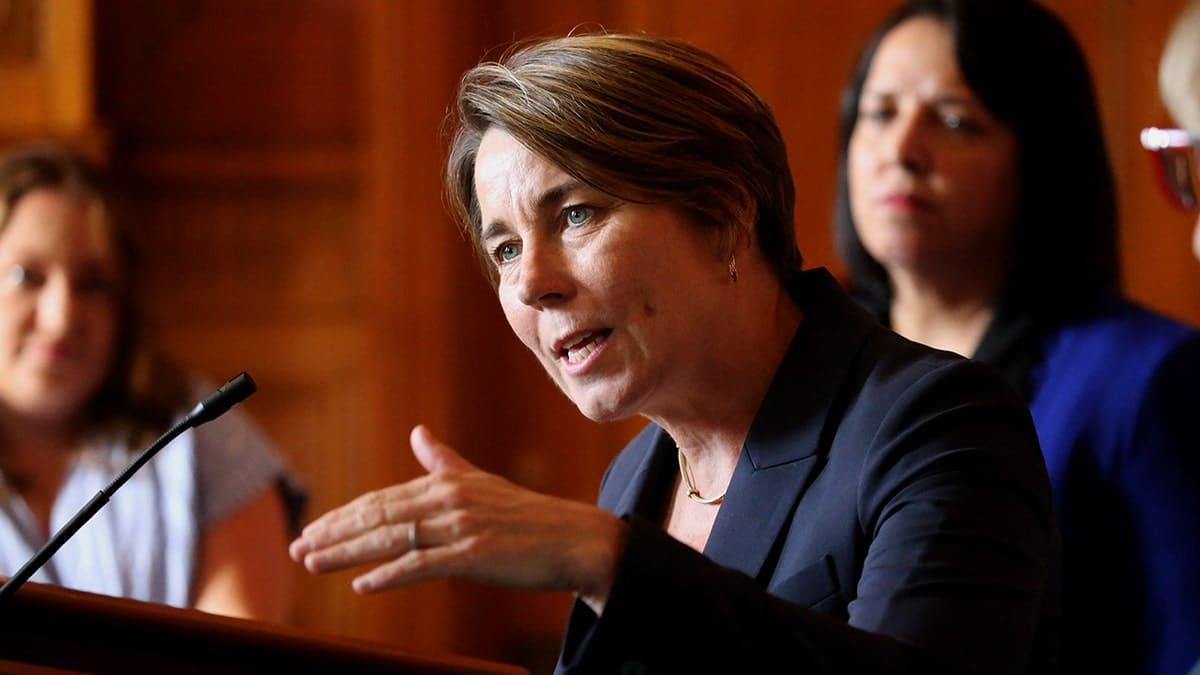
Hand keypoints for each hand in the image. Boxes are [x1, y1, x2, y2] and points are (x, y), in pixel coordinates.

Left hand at [289, 425, 625, 611]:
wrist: (572, 539)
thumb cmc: (526, 517)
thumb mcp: (480, 482)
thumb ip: (443, 461)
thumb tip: (418, 432)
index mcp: (446, 482)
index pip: (381, 499)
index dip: (341, 515)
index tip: (311, 529)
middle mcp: (448, 499)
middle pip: (376, 515)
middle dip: (332, 532)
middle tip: (297, 546)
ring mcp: (460, 526)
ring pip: (390, 538)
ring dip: (346, 552)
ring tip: (312, 563)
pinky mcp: (473, 554)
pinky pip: (421, 565)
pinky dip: (389, 575)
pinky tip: (363, 585)